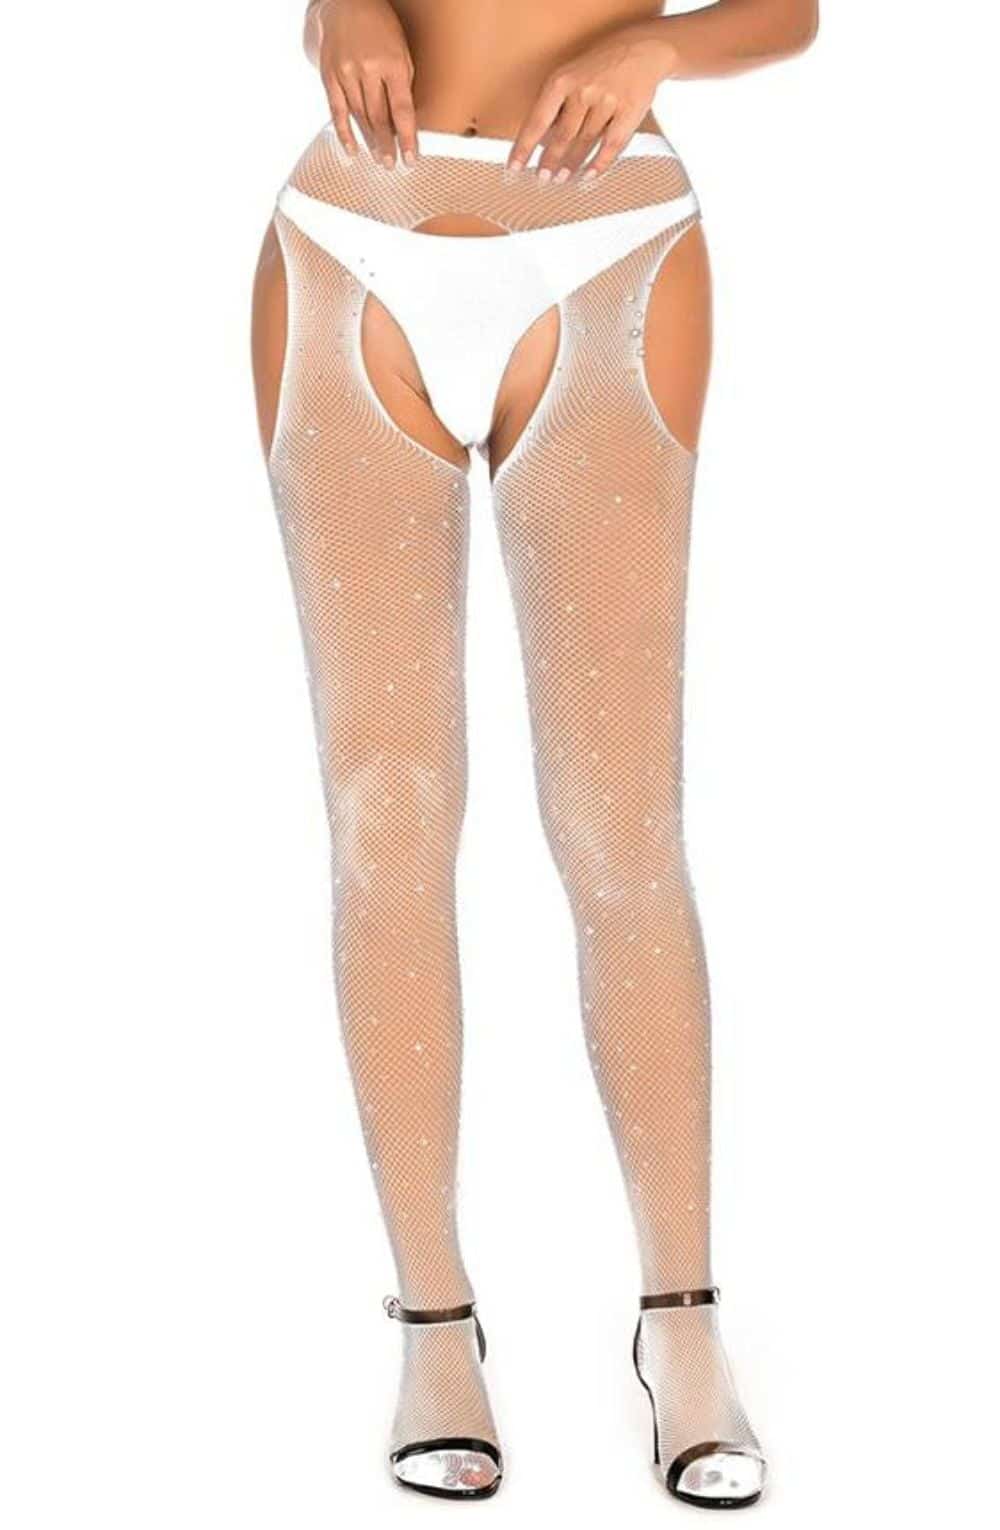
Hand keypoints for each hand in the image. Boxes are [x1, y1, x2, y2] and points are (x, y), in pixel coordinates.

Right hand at [313, 0, 416, 165]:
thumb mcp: (401, 51)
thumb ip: (402, 84)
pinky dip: (344, 133)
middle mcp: (367, 69)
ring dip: (369, 142)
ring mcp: (345, 73)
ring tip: (379, 160)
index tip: (410, 159)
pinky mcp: (329, 76)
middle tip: (392, 165)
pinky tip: (352, 150)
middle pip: (379, 117)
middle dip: (387, 145)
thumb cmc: (380, 28)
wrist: (343, 4)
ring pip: (359, 117)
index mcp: (391, 63)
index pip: (402, 110)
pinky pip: (336, 111)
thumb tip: (403, 121)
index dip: (406, 138)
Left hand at [508, 22, 672, 180]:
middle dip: (550, 161)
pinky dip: (599, 164)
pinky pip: (612, 145)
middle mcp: (583, 91)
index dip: (524, 148)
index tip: (514, 168)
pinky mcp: (629, 112)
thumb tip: (540, 141)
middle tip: (542, 178)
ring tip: (562, 178)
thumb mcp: (570, 75)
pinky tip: (589, 176)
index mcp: (562, 81)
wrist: (641, 49)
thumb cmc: (599, 67)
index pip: (537, 121)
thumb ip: (557, 105)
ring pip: (585, 142)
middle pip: (561, 136)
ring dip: (571, 164)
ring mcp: (607, 102)